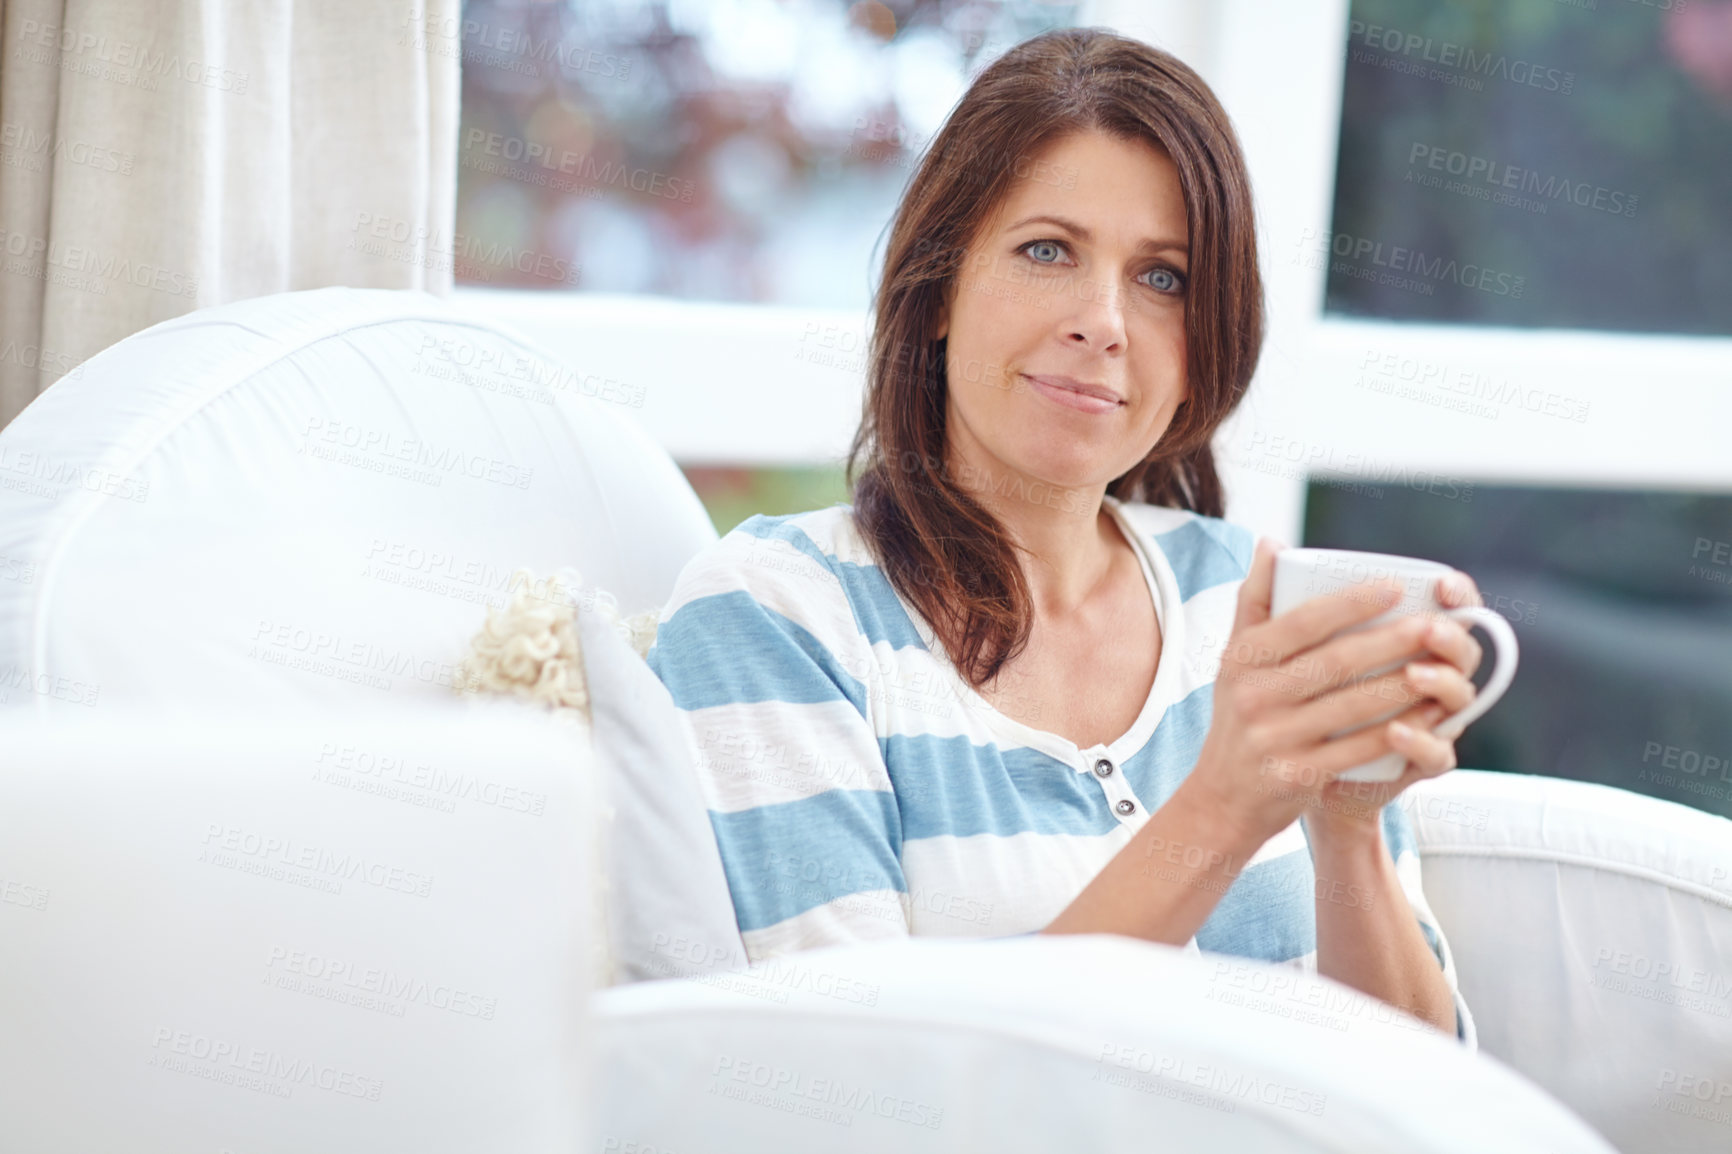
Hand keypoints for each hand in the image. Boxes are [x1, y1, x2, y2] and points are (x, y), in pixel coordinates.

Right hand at [1180, 540, 1483, 846]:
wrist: (1222, 799)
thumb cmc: (1238, 719)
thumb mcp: (1234, 660)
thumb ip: (1255, 601)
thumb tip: (1272, 542)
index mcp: (1243, 661)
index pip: (1301, 622)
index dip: (1349, 603)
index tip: (1394, 587)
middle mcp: (1255, 697)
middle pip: (1334, 662)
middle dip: (1390, 641)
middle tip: (1434, 625)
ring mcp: (1276, 739)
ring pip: (1353, 706)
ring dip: (1402, 685)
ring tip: (1441, 667)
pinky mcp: (1298, 776)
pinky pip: (1359, 749)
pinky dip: (1398, 732)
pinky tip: (1428, 718)